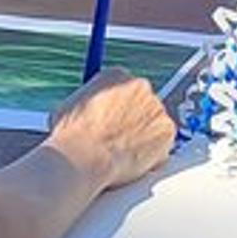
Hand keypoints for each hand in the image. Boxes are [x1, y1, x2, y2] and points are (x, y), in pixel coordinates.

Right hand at [46, 68, 176, 190]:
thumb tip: (85, 111)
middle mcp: (140, 85)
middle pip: (142, 103)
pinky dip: (153, 155)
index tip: (113, 121)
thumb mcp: (69, 107)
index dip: (118, 108)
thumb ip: (86, 103)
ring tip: (122, 154)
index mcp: (116, 75)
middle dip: (133, 121)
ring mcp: (156, 108)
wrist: (85, 156)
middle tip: (119, 139)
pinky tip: (133, 162)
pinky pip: (163, 143)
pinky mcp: (167, 131)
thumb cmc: (71, 136)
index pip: (124, 87)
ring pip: (154, 123)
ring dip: (144, 137)